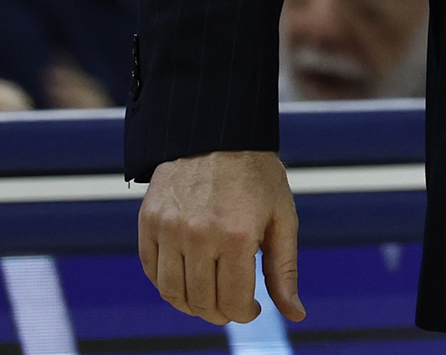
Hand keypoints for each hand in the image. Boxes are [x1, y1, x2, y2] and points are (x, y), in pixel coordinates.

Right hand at [139, 150, 305, 326]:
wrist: (218, 130)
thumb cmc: (257, 175)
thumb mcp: (282, 217)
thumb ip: (285, 270)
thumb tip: (296, 315)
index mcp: (238, 235)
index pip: (233, 302)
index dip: (244, 314)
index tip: (251, 308)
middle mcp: (200, 235)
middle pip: (202, 302)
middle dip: (220, 313)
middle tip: (231, 305)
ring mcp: (170, 228)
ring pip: (173, 292)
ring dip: (191, 305)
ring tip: (208, 298)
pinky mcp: (149, 221)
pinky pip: (152, 270)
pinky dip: (167, 284)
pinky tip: (186, 279)